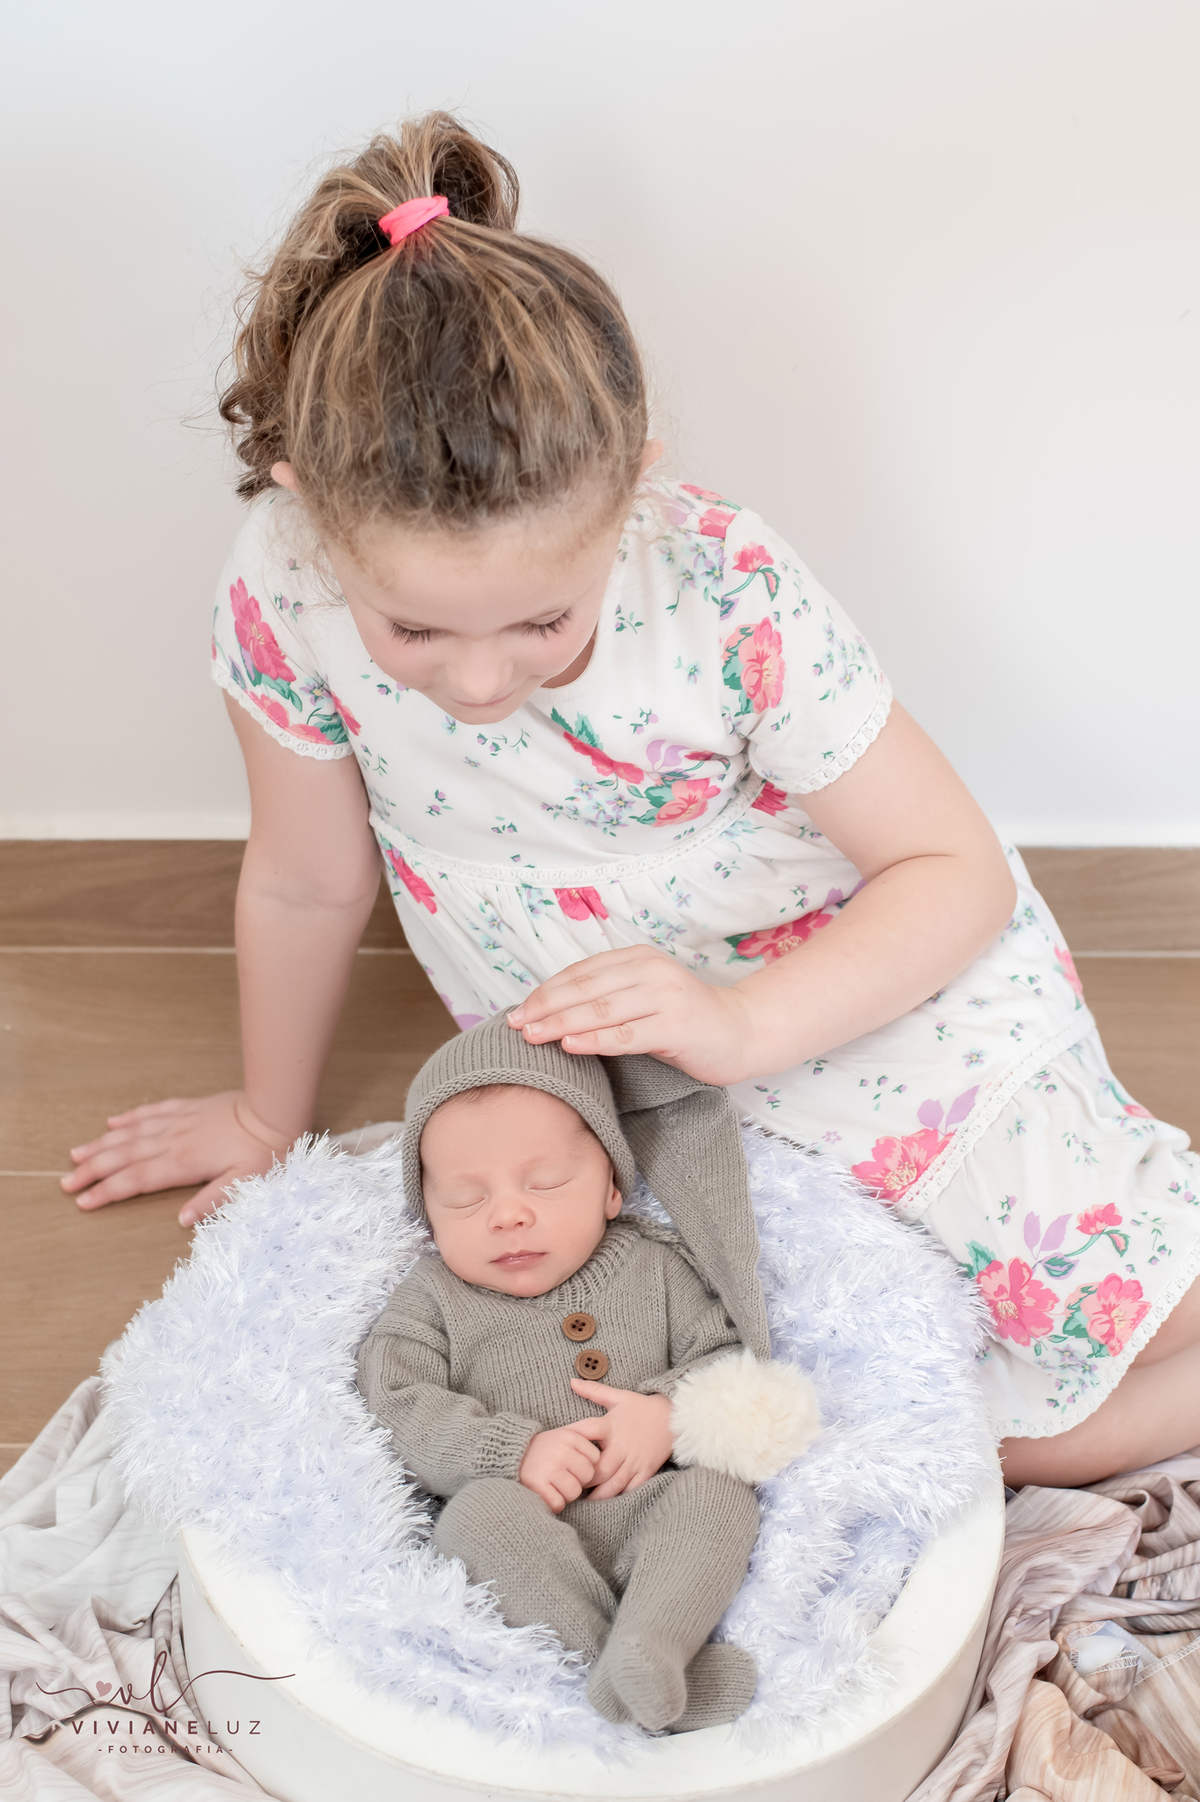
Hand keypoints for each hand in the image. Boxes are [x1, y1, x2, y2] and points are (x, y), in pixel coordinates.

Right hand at [61, 1091, 293, 1227]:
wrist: (275, 1109)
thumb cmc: (265, 1150)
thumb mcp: (245, 1184)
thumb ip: (212, 1201)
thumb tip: (182, 1221)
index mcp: (183, 1162)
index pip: (136, 1180)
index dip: (107, 1191)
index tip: (83, 1202)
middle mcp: (173, 1140)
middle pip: (123, 1156)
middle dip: (92, 1170)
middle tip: (66, 1182)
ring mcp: (178, 1121)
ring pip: (131, 1133)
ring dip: (102, 1144)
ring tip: (76, 1154)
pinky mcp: (188, 1107)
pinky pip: (151, 1111)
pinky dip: (129, 1117)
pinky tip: (113, 1122)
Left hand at [505, 946, 754, 1084]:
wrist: (742, 1033)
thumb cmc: (685, 1021)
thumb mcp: (644, 998)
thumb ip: (608, 997)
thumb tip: (550, 1013)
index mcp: (638, 958)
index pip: (581, 972)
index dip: (546, 991)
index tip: (518, 1010)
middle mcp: (650, 970)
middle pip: (585, 988)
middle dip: (545, 1006)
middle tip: (515, 1024)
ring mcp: (665, 996)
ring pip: (600, 1010)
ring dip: (561, 1022)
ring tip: (533, 1035)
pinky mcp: (676, 1026)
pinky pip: (626, 1034)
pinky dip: (594, 1039)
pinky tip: (569, 1045)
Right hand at [517, 1424, 601, 1511]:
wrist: (510, 1454)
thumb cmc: (544, 1448)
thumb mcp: (564, 1433)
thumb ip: (586, 1433)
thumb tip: (611, 1438)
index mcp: (569, 1436)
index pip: (595, 1458)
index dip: (585, 1465)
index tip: (572, 1464)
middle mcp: (561, 1450)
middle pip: (587, 1476)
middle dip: (578, 1480)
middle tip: (563, 1476)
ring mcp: (549, 1468)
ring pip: (574, 1492)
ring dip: (566, 1494)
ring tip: (554, 1484)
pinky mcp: (538, 1485)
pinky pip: (558, 1503)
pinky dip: (554, 1503)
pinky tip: (546, 1493)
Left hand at [569, 1379, 673, 1498]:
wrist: (674, 1416)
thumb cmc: (642, 1407)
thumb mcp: (618, 1396)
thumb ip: (594, 1391)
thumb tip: (572, 1381)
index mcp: (610, 1427)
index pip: (587, 1433)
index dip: (573, 1443)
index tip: (561, 1452)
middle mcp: (621, 1446)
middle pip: (599, 1469)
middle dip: (585, 1479)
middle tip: (572, 1484)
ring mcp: (634, 1461)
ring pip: (614, 1483)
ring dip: (599, 1493)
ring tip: (586, 1498)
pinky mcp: (646, 1470)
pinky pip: (631, 1488)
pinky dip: (620, 1495)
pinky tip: (609, 1500)